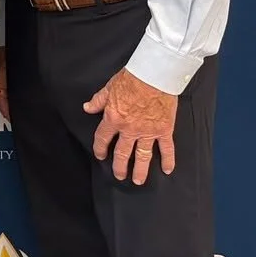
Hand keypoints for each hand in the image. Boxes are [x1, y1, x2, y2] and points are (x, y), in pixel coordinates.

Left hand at [85, 69, 178, 183]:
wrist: (154, 76)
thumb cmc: (131, 79)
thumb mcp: (108, 88)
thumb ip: (98, 101)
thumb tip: (87, 108)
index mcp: (113, 119)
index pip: (103, 138)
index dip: (100, 148)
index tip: (101, 155)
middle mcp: (129, 129)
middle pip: (122, 153)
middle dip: (120, 166)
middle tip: (119, 176)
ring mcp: (148, 131)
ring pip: (143, 156)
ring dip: (140, 170)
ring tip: (138, 181)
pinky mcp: (164, 130)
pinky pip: (166, 149)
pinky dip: (168, 160)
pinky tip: (167, 170)